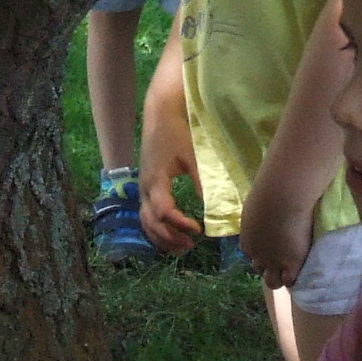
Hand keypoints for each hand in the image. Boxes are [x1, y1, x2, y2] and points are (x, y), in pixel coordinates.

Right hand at [137, 50, 202, 252]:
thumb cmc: (178, 132)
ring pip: (145, 222)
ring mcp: (143, 188)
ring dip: (161, 237)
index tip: (199, 229)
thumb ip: (204, 181)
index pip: (164, 212)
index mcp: (156, 180)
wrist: (160, 113)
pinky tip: (173, 234)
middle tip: (191, 244)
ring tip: (182, 246)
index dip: (180, 224)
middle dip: (169, 238)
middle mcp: (145, 187)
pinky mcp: (146, 186)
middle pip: (151, 223)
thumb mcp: (194, 156)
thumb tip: (218, 206)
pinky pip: (146, 214)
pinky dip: (157, 229)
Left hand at [237, 176, 315, 289]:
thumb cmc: (269, 193)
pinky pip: (290, 280)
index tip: (271, 247)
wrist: (282, 198)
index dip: (261, 252)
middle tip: (281, 259)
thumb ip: (258, 213)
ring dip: (280, 276)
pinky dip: (294, 278)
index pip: (251, 253)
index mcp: (247, 240)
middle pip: (259, 269)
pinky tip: (302, 269)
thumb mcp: (256, 205)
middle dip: (268, 267)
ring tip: (292, 269)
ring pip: (272, 281)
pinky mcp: (291, 264)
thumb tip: (262, 206)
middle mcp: (257, 255)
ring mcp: (273, 262)